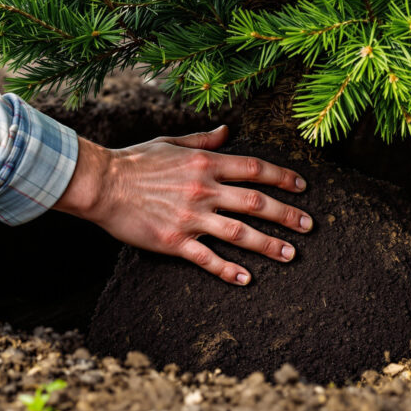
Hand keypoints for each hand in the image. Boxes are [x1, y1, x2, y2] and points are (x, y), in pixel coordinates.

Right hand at [53, 125, 312, 284]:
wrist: (101, 184)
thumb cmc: (134, 161)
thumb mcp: (171, 142)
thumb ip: (204, 139)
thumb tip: (228, 131)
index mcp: (205, 163)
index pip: (255, 168)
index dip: (283, 177)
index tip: (303, 187)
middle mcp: (204, 189)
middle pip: (256, 202)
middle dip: (287, 214)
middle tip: (309, 226)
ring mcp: (191, 217)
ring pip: (240, 233)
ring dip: (269, 245)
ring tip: (291, 254)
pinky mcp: (174, 241)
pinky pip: (207, 258)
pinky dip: (228, 270)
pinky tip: (246, 280)